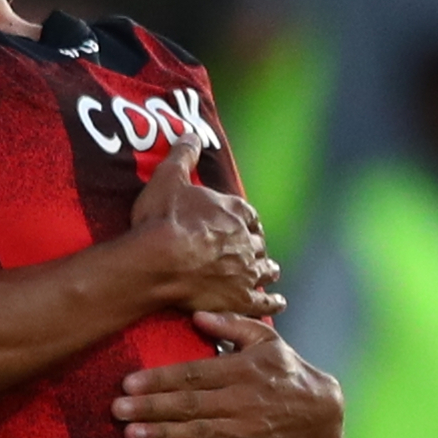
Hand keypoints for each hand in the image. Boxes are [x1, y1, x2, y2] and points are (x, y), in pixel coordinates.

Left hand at [114, 315, 341, 437]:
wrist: (325, 414)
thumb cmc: (289, 371)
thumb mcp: (268, 340)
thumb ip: (233, 326)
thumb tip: (198, 315)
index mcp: (243, 370)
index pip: (193, 375)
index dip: (159, 380)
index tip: (128, 383)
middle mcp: (243, 400)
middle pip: (190, 404)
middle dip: (151, 407)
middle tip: (117, 410)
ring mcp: (248, 430)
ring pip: (199, 433)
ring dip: (163, 435)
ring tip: (131, 435)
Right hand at [120, 169, 280, 322]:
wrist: (159, 260)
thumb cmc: (161, 219)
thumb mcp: (168, 178)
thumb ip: (182, 156)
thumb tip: (191, 134)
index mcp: (235, 212)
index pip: (249, 215)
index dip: (247, 220)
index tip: (246, 224)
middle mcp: (247, 241)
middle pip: (258, 244)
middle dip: (256, 246)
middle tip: (253, 251)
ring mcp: (246, 271)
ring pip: (266, 270)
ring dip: (267, 270)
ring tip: (269, 272)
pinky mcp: (240, 298)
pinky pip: (265, 303)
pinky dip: (273, 302)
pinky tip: (278, 302)